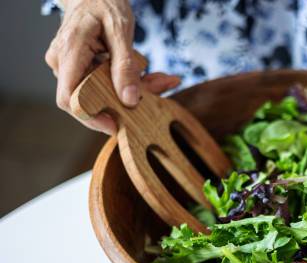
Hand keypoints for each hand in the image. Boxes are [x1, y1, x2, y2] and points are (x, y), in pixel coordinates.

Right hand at [45, 0, 180, 133]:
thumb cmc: (104, 3)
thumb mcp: (120, 31)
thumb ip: (125, 66)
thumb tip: (129, 99)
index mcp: (70, 51)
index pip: (69, 99)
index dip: (91, 117)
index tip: (117, 124)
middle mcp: (62, 63)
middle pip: (90, 99)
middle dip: (125, 102)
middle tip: (158, 90)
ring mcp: (69, 67)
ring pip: (101, 93)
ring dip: (134, 91)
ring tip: (161, 79)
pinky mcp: (81, 69)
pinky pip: (105, 84)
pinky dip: (129, 83)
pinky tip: (151, 76)